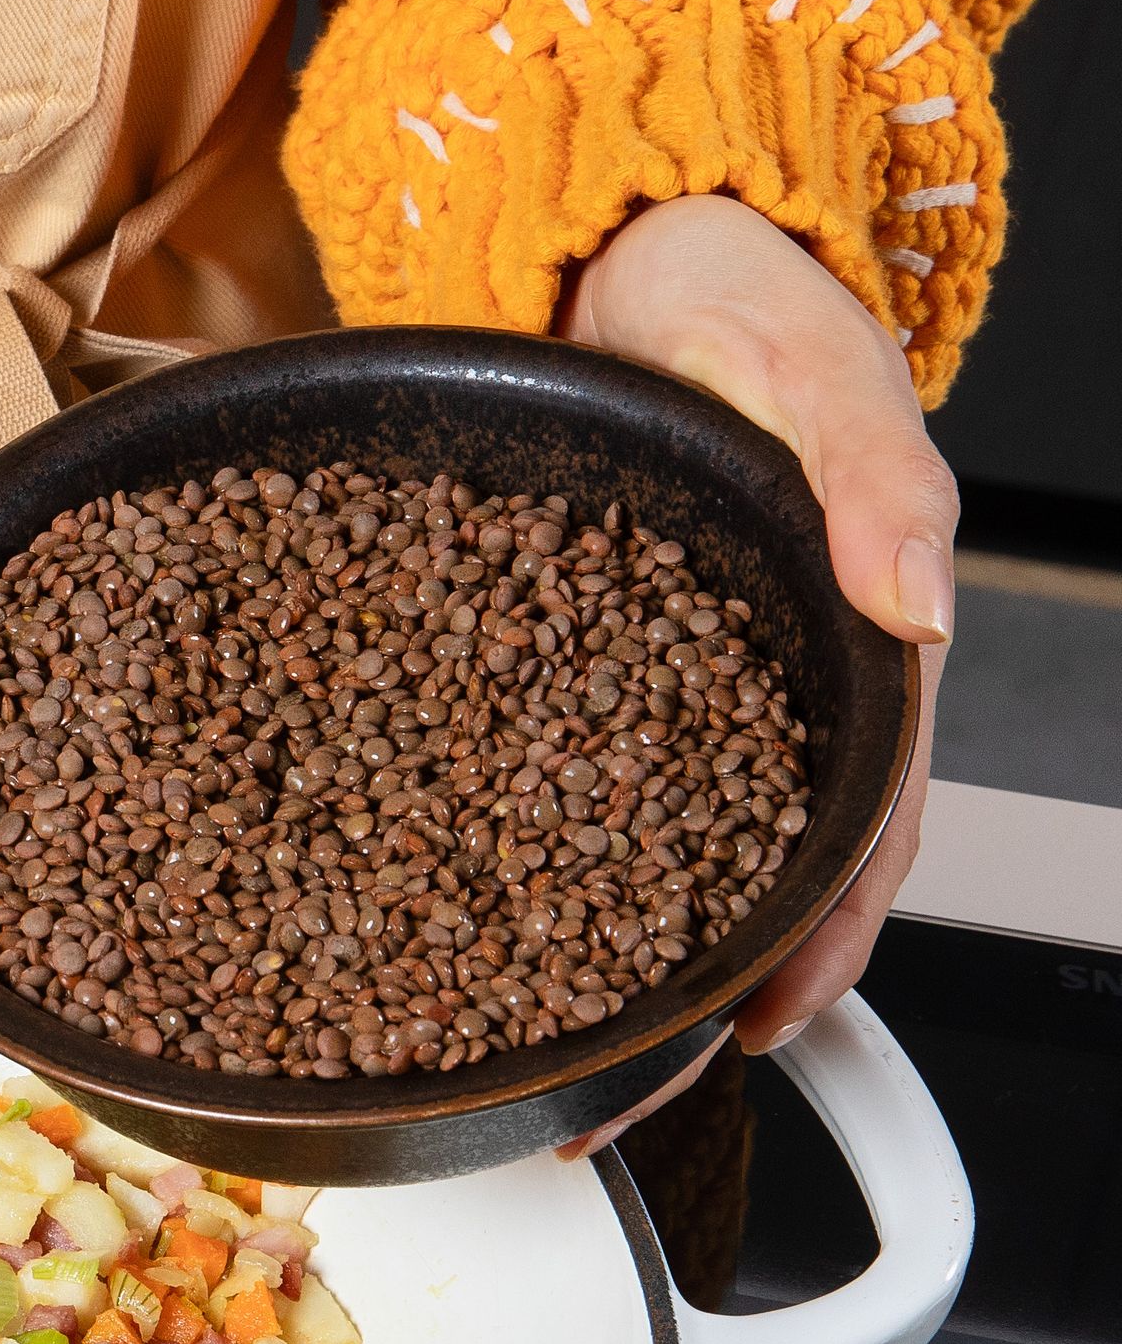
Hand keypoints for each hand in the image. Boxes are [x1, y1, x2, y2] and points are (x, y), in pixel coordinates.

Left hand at [555, 191, 952, 1144]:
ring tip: (513, 1061)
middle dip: (675, 1001)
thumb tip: (914, 592)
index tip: (758, 1032)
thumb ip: (867, 471)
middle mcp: (745, 686)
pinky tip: (431, 925)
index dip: (809, 944)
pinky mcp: (547, 657)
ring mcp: (645, 682)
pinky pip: (525, 775)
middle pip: (730, 877)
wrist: (627, 235)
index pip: (846, 830)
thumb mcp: (802, 360)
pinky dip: (491, 858)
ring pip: (630, 851)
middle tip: (597, 1107)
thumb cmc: (737, 296)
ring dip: (583, 960)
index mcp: (839, 645)